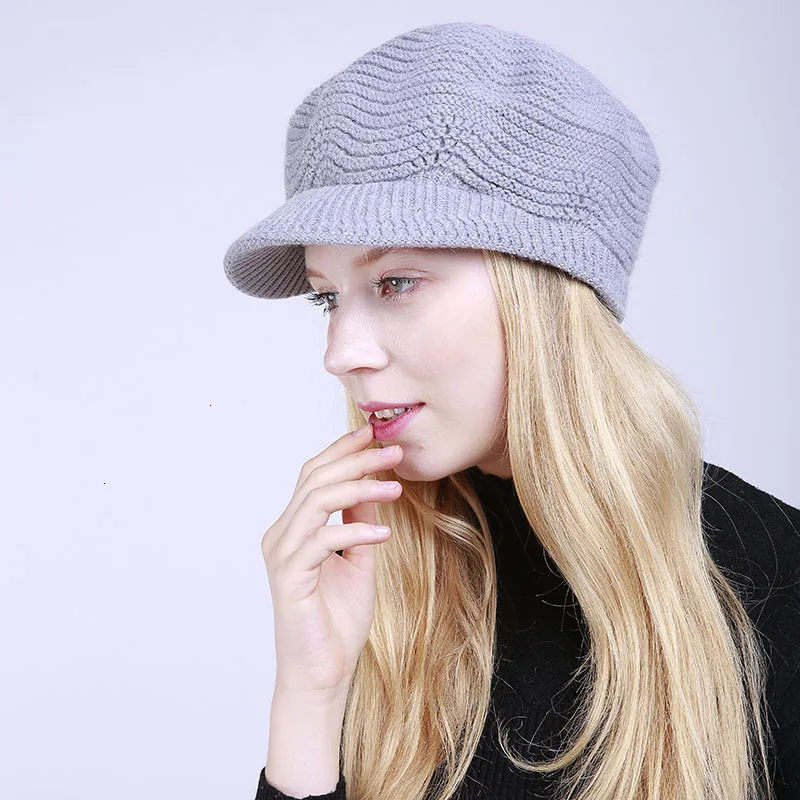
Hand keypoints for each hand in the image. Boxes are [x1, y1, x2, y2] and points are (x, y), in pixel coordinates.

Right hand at [261, 423, 403, 700]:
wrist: (322, 674)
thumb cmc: (337, 620)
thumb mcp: (358, 560)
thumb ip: (359, 522)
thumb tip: (373, 485)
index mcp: (294, 528)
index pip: (315, 475)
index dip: (342, 450)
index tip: (374, 434)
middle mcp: (281, 535)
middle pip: (315, 479)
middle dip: (356, 460)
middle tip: (393, 451)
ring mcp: (282, 555)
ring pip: (317, 501)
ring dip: (359, 488)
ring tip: (396, 487)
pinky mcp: (289, 577)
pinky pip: (322, 540)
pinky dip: (355, 530)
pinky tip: (384, 533)